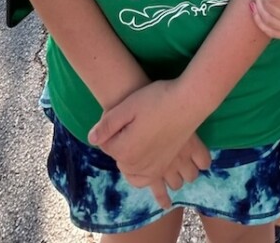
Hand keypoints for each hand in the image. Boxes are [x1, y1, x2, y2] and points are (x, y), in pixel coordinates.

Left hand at [88, 80, 210, 182]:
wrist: (187, 101)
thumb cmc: (155, 100)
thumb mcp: (126, 106)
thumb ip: (107, 125)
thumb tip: (92, 139)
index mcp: (125, 151)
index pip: (106, 145)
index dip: (111, 130)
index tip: (120, 117)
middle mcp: (139, 166)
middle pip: (120, 160)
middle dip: (121, 146)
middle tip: (130, 127)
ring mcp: (155, 168)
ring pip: (134, 176)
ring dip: (131, 166)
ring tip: (136, 148)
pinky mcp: (168, 166)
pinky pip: (151, 180)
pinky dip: (147, 176)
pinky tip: (148, 164)